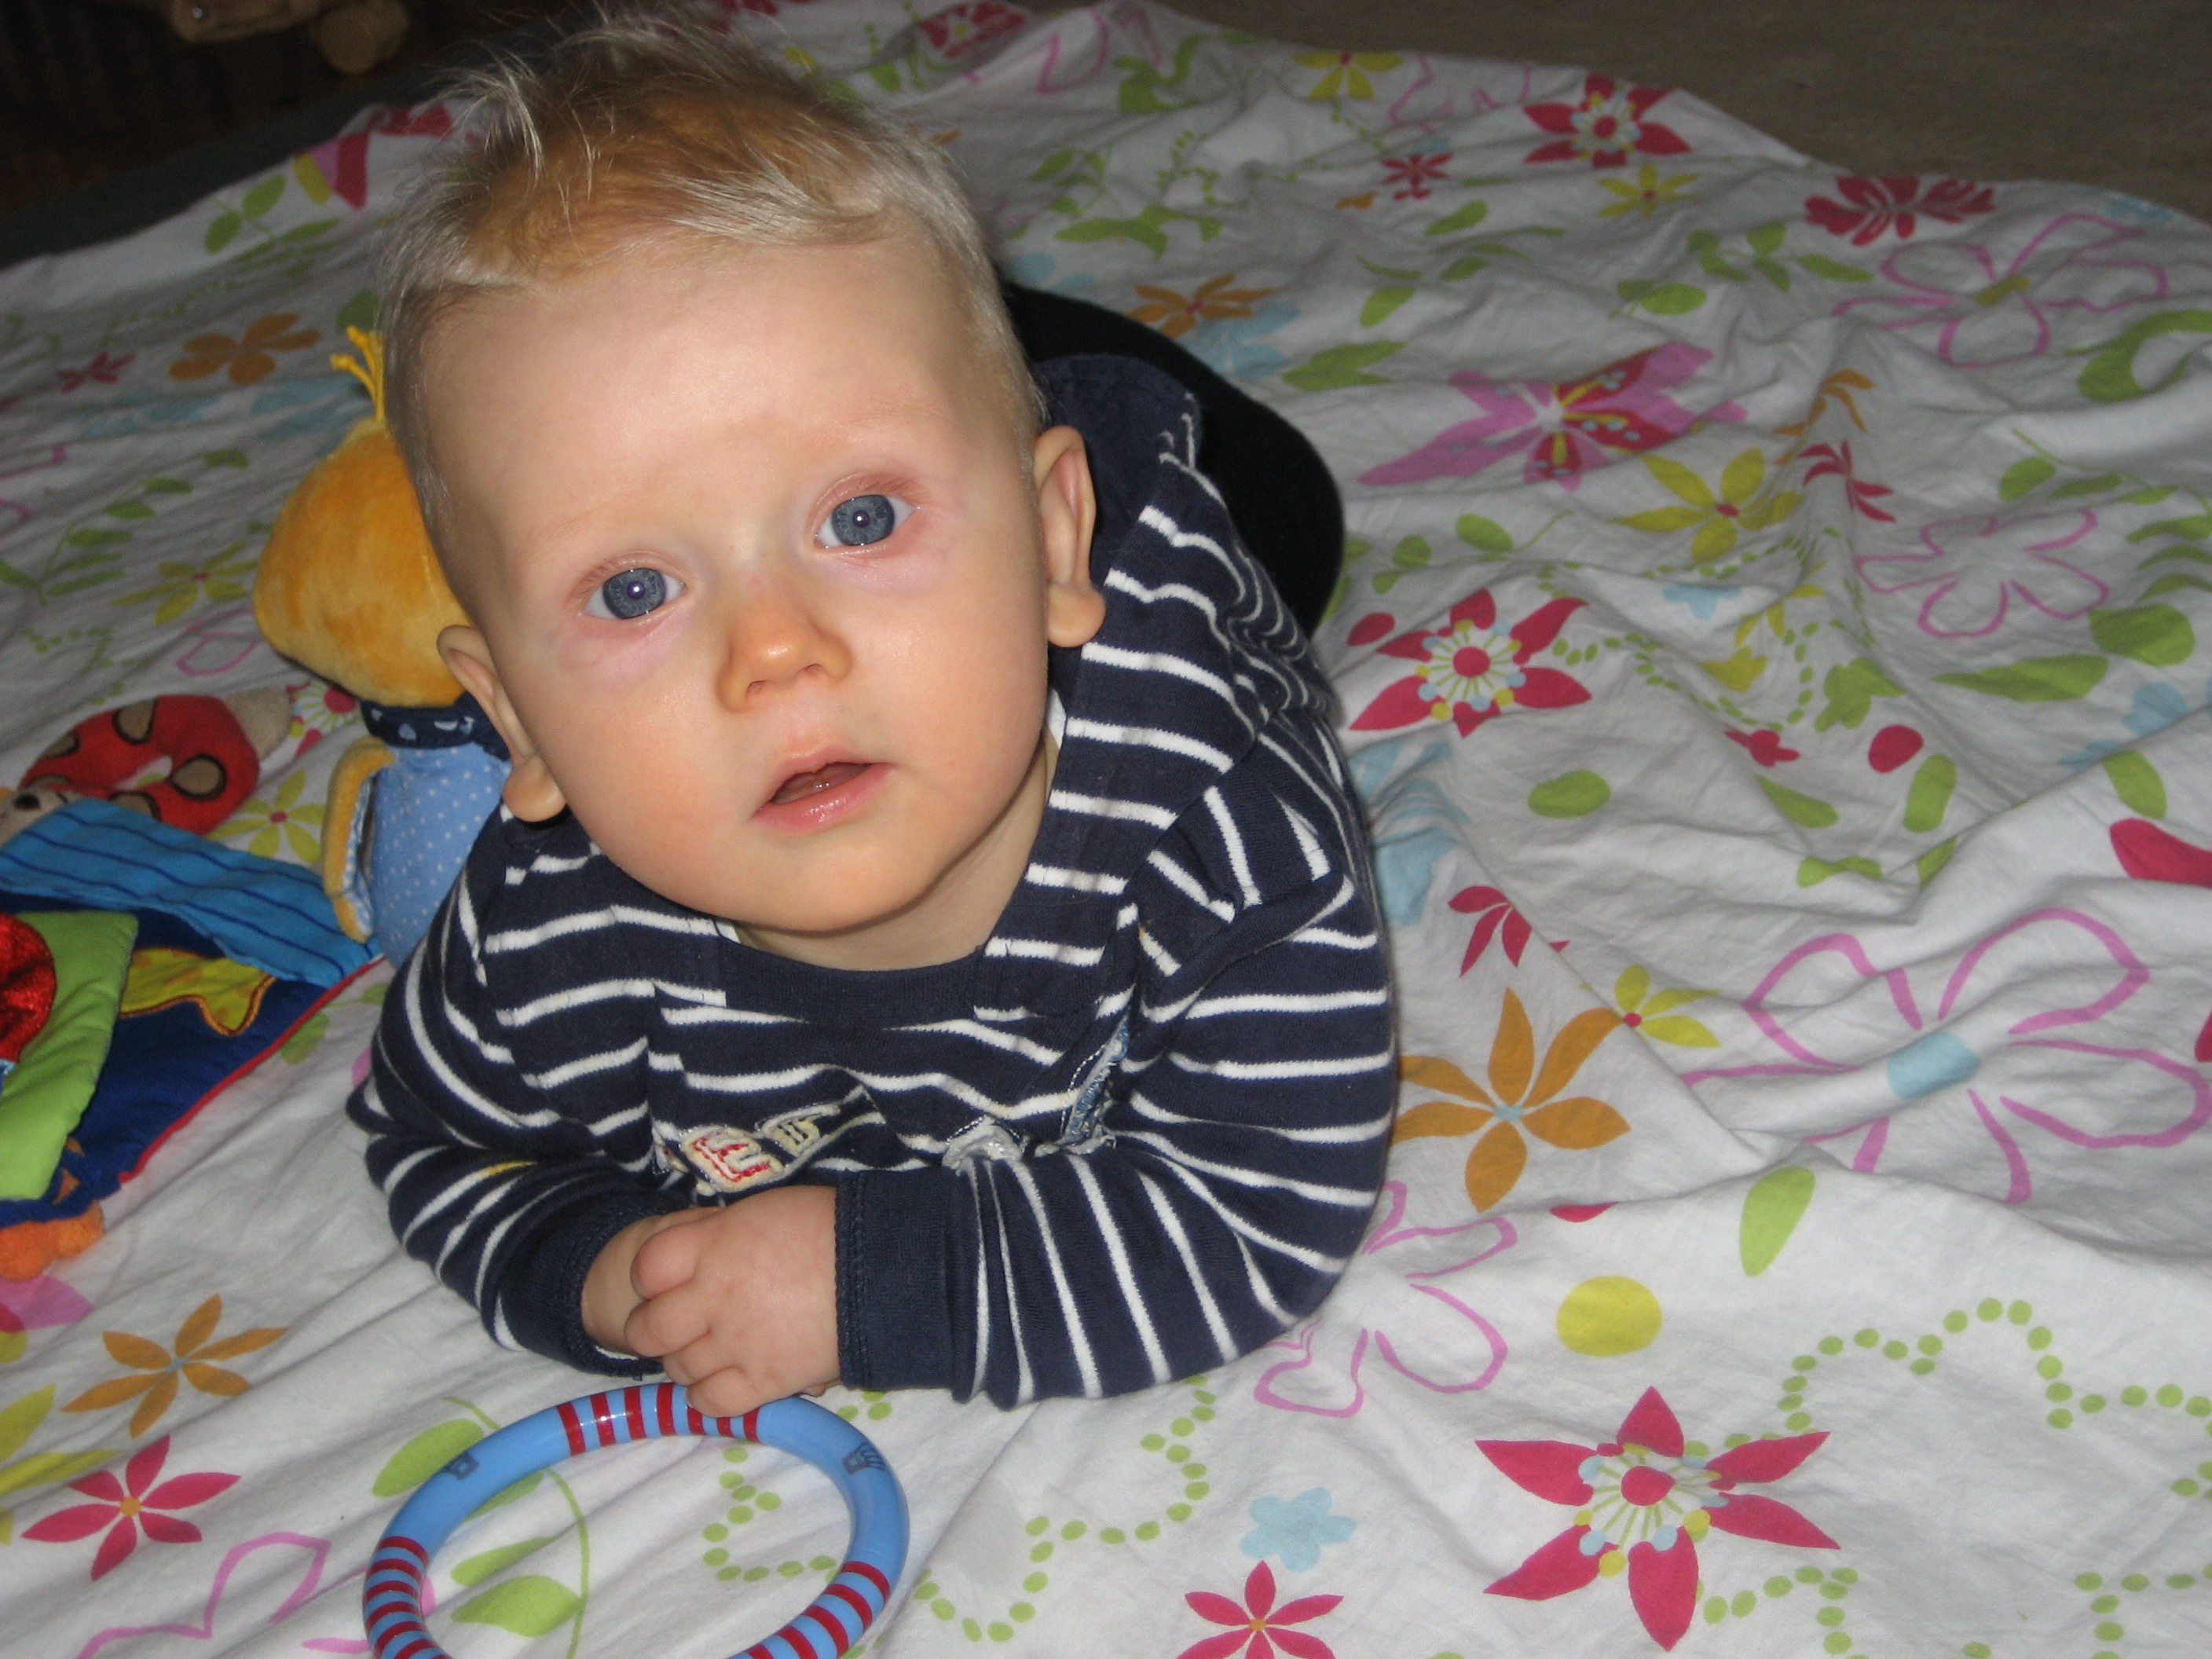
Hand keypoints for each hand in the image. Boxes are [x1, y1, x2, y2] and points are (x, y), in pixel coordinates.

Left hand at [606, 1187, 840, 1418]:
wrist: (883, 1266)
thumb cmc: (826, 1226)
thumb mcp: (760, 1211)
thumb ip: (715, 1233)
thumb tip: (688, 1248)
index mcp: (713, 1247)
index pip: (645, 1268)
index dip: (650, 1277)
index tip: (665, 1280)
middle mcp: (714, 1297)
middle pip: (650, 1329)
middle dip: (654, 1329)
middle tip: (677, 1325)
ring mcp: (737, 1343)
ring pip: (679, 1368)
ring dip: (686, 1361)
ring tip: (710, 1350)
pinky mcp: (764, 1380)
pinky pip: (711, 1402)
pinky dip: (707, 1395)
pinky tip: (722, 1380)